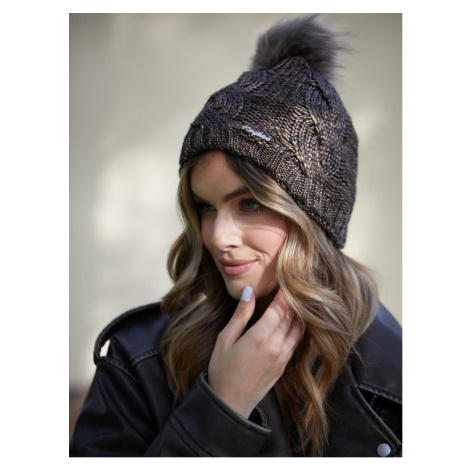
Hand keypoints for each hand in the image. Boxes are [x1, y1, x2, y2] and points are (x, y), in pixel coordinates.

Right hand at [207, 286, 302, 418]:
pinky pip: (297, 341)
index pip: (280, 307)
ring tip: (301, 298)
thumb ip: (240, 315)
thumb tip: (248, 291)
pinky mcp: (284, 365)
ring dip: (300, 312)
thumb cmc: (222, 369)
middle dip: (294, 298)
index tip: (289, 278)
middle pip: (291, 315)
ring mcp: (283, 356)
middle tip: (298, 283)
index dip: (285, 292)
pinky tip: (299, 320)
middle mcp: (277, 345)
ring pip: (299, 328)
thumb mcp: (226, 339)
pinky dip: (299, 327)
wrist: (230, 403)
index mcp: (261, 336)